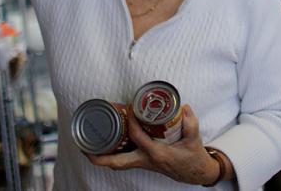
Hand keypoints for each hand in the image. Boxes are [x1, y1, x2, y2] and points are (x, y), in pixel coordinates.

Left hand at [87, 104, 222, 185]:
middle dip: (97, 155)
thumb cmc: (193, 158)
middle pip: (115, 162)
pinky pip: (122, 161)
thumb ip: (191, 123)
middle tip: (84, 143)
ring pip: (116, 164)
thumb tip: (184, 107)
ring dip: (102, 156)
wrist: (196, 173)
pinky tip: (108, 143)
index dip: (131, 121)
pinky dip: (112, 154)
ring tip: (88, 144)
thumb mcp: (194, 139)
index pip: (136, 136)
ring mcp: (143, 164)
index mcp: (156, 154)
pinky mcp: (143, 163)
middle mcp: (145, 161)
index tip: (130, 107)